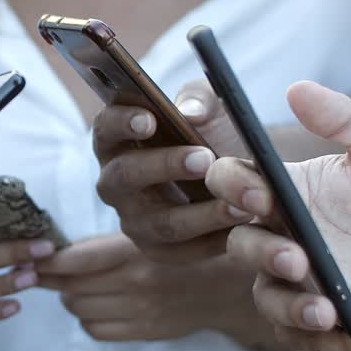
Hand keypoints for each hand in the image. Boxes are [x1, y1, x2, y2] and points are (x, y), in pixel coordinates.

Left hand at [36, 233, 251, 340]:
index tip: (31, 257)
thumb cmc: (180, 251)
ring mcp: (140, 311)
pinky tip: (97, 305)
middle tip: (49, 271)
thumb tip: (55, 252)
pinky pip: (95, 330)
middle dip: (54, 279)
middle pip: (70, 287)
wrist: (226, 285)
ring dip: (70, 297)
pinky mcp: (144, 331)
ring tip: (78, 286)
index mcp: (135, 250)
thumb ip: (105, 245)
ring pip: (79, 309)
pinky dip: (87, 318)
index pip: (75, 260)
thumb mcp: (148, 235)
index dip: (47, 262)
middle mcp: (136, 282)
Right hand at [92, 85, 251, 260]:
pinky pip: (185, 251)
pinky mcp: (158, 250)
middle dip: (165, 166)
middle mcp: (115, 183)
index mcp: (116, 142)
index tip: (150, 119)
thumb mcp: (210, 108)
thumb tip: (191, 113)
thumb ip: (200, 99)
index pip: (105, 129)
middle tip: (205, 158)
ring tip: (241, 204)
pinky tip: (244, 228)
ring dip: (203, 213)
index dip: (121, 123)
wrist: (233, 178)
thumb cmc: (209, 134)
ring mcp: (133, 220)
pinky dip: (216, 240)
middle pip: (126, 176)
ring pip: (162, 222)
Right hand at [205, 81, 350, 350]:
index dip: (232, 188)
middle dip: (264, 254)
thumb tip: (297, 87)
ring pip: (267, 299)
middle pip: (239, 246)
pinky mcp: (314, 324)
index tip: (259, 194)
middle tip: (298, 258)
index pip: (231, 184)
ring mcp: (292, 285)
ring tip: (329, 310)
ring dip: (293, 308)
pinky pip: (302, 340)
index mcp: (281, 194)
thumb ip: (344, 118)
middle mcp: (275, 239)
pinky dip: (334, 343)